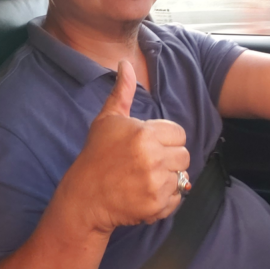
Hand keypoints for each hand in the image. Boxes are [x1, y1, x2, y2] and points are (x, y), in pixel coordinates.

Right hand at [63, 60, 189, 233]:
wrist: (85, 197)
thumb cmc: (96, 155)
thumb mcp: (107, 120)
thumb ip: (122, 92)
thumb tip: (125, 63)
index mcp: (144, 134)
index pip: (178, 134)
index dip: (165, 139)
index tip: (147, 147)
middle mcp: (153, 157)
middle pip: (184, 156)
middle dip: (169, 160)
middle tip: (146, 165)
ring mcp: (155, 183)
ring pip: (182, 177)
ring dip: (167, 179)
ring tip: (144, 179)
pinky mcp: (156, 205)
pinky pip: (177, 199)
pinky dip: (165, 199)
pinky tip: (145, 194)